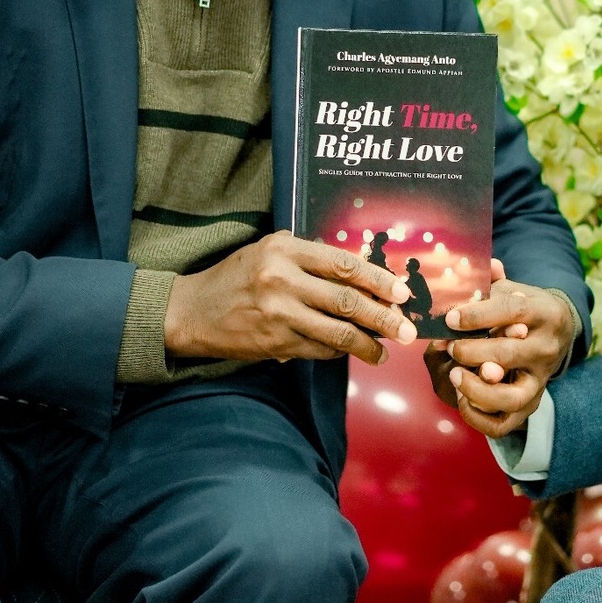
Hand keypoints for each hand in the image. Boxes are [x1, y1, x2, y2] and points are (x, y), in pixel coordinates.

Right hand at [164, 233, 414, 367]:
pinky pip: (318, 349)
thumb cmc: (238, 276)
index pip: (344, 264)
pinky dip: (339, 351)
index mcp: (285, 250)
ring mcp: (278, 314)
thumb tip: (362, 274)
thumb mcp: (269, 251)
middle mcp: (282, 280)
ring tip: (386, 351)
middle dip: (384, 318)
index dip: (379, 280)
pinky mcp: (274, 343)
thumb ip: (310, 257)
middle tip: (409, 331)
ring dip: (368, 345)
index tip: (403, 293)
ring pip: (337, 332)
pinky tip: (350, 351)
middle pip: (347, 301)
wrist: (192, 311)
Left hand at [425, 259, 576, 440]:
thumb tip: (473, 266)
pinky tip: (462, 398)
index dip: (478, 316)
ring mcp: (539, 380)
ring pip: (511, 397)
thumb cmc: (526, 309)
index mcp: (544, 313)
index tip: (451, 318)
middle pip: (509, 354)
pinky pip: (504, 423)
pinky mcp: (530, 403)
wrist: (559, 332)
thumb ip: (491, 282)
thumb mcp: (515, 289)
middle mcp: (545, 349)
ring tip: (455, 375)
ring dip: (477, 389)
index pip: (512, 312)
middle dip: (472, 351)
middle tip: (449, 347)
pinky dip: (479, 417)